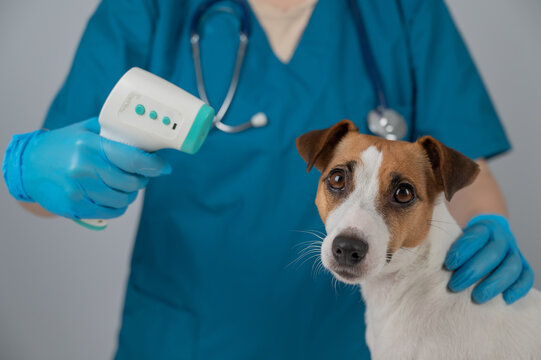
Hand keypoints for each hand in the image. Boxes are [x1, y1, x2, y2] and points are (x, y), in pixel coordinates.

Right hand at [16, 117, 170, 218]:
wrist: (28, 166)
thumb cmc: (62, 146)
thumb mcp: (85, 130)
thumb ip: (113, 133)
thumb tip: (146, 138)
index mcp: (90, 146)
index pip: (132, 159)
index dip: (154, 165)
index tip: (164, 167)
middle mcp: (84, 168)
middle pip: (131, 183)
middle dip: (141, 180)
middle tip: (141, 174)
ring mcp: (78, 190)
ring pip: (123, 200)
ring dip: (130, 194)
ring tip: (125, 186)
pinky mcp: (75, 206)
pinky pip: (110, 213)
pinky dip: (118, 207)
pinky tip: (114, 197)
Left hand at [444, 214, 533, 303]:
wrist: (488, 232)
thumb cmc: (466, 240)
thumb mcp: (456, 234)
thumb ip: (446, 243)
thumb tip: (427, 259)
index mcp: (484, 227)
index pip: (476, 236)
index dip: (463, 250)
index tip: (448, 264)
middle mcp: (502, 238)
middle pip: (493, 253)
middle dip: (473, 271)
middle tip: (455, 285)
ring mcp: (514, 252)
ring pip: (512, 266)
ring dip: (494, 283)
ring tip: (477, 297)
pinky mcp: (523, 265)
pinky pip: (526, 276)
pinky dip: (518, 288)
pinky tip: (505, 299)